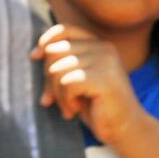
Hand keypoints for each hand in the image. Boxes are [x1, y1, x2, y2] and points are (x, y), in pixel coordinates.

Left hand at [30, 23, 148, 145]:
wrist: (124, 127)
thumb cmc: (98, 105)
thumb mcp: (78, 79)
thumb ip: (63, 63)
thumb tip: (34, 54)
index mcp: (99, 45)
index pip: (65, 30)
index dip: (45, 40)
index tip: (34, 56)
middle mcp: (104, 48)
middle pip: (54, 51)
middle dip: (48, 78)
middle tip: (52, 99)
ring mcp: (106, 62)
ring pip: (58, 69)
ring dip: (57, 94)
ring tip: (68, 107)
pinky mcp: (103, 78)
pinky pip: (67, 83)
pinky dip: (66, 100)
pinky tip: (76, 110)